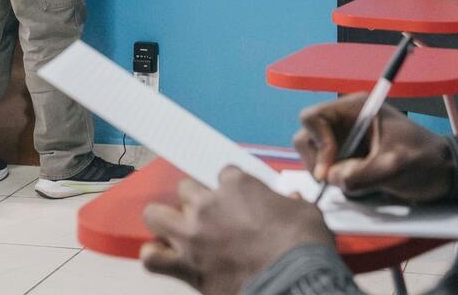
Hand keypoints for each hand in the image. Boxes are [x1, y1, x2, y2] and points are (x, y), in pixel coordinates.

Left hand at [142, 166, 333, 293]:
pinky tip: (164, 256)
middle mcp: (209, 205)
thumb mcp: (304, 211)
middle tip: (209, 214)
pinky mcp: (187, 267)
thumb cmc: (302, 246)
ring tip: (176, 228)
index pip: (224, 174)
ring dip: (164, 219)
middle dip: (196, 199)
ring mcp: (193, 236)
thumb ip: (290, 202)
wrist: (296, 282)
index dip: (231, 188)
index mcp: (238, 186)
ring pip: (156, 215)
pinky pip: (152, 258)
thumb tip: (290, 200)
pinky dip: (155, 256)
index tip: (238, 200)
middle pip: (186, 188)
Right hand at [294, 93, 452, 202]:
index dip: (316, 142)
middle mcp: (345, 122)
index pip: (313, 117)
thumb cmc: (424, 160)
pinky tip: (362, 184)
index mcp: (355, 109)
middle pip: (307, 137)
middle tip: (338, 179)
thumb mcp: (394, 166)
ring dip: (330, 174)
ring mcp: (345, 141)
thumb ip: (361, 173)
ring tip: (357, 181)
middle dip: (318, 161)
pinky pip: (329, 172)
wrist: (443, 173)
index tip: (329, 169)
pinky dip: (338, 181)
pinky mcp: (349, 160)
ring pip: (315, 158)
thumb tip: (332, 180)